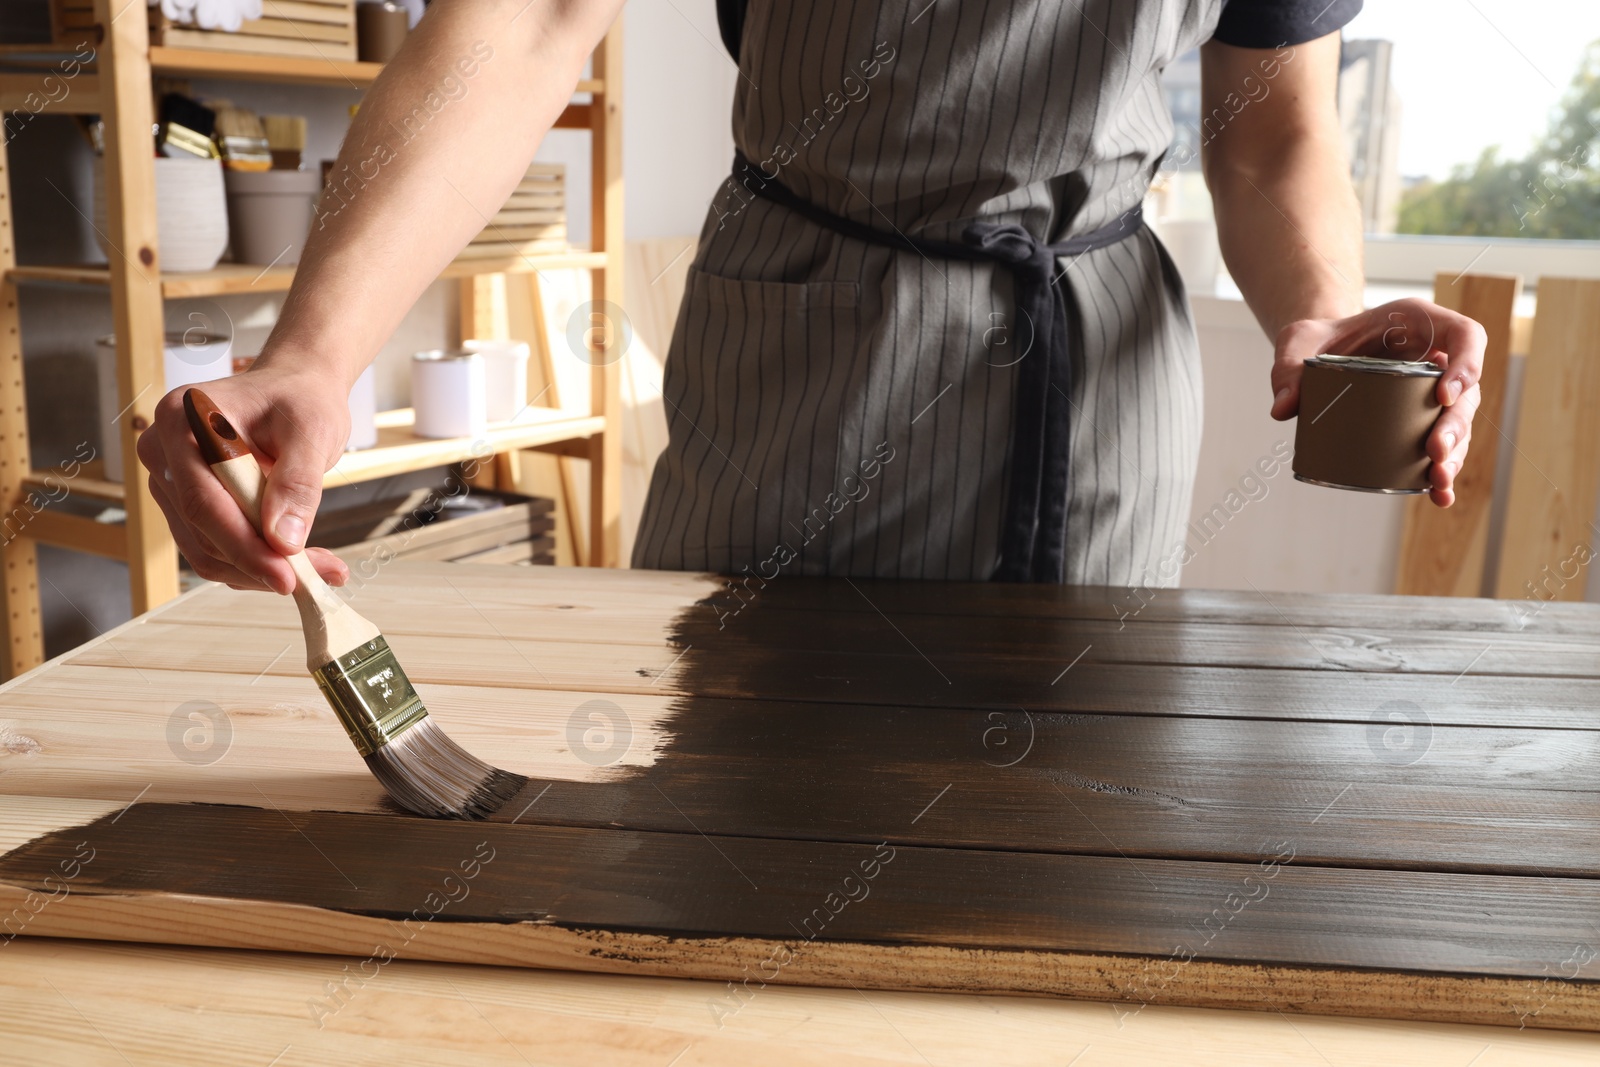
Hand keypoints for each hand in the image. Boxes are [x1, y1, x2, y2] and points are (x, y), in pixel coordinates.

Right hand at [137, 363, 351, 592]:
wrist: (294, 389)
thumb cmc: (300, 400)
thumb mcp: (312, 431)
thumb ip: (298, 484)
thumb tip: (283, 541)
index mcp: (183, 421)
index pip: (203, 501)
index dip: (244, 547)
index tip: (287, 577)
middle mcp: (163, 452)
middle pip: (201, 532)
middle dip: (260, 563)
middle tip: (320, 576)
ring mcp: (170, 481)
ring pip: (206, 549)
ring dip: (261, 569)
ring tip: (321, 569)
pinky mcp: (186, 502)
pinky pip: (215, 546)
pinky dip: (256, 561)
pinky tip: (300, 560)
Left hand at [1270, 298, 1486, 507]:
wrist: (1319, 349)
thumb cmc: (1316, 337)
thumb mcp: (1298, 342)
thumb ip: (1287, 368)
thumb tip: (1282, 410)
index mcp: (1419, 322)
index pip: (1465, 335)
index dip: (1466, 365)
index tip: (1443, 397)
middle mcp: (1435, 355)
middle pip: (1466, 389)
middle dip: (1455, 425)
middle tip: (1435, 451)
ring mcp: (1432, 388)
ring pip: (1459, 421)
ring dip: (1455, 453)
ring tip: (1437, 481)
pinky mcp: (1421, 417)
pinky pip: (1442, 442)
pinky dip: (1442, 469)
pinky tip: (1438, 496)